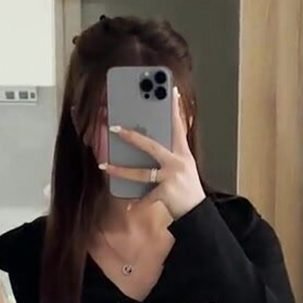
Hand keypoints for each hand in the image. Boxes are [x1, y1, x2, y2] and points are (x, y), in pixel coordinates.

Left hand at [100, 87, 205, 219]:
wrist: (196, 212)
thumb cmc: (188, 188)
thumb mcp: (186, 166)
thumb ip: (173, 152)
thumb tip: (159, 137)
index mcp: (182, 153)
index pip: (178, 126)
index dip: (174, 108)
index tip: (171, 90)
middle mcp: (177, 163)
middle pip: (151, 146)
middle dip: (132, 137)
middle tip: (114, 128)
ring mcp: (171, 178)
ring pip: (141, 173)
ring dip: (121, 171)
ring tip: (105, 166)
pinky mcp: (166, 194)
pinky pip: (145, 198)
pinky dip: (136, 204)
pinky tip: (127, 207)